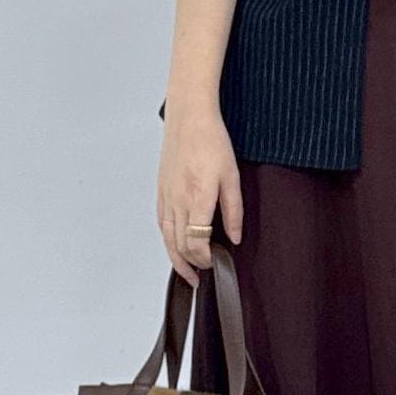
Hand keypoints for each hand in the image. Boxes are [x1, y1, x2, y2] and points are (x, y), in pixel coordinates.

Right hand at [156, 101, 243, 285]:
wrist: (189, 118)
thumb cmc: (212, 141)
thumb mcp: (232, 176)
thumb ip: (233, 210)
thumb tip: (235, 238)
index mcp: (198, 198)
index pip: (197, 243)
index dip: (205, 259)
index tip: (216, 264)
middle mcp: (178, 200)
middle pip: (179, 245)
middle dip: (190, 265)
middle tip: (201, 276)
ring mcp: (166, 195)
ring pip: (166, 237)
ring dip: (175, 258)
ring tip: (185, 272)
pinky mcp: (161, 190)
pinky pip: (161, 222)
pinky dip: (167, 238)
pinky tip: (174, 244)